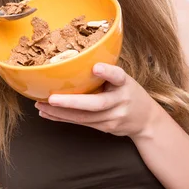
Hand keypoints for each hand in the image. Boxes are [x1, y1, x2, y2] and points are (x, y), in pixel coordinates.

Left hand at [35, 63, 157, 138]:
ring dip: (60, 113)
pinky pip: (81, 123)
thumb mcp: (123, 79)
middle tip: (52, 99)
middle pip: (96, 104)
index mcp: (125, 84)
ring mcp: (113, 117)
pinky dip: (62, 118)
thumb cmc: (128, 93)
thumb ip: (106, 73)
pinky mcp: (106, 128)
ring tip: (41, 106)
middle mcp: (120, 101)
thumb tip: (74, 61)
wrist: (146, 120)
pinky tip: (48, 113)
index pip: (118, 76)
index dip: (107, 72)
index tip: (96, 67)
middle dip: (71, 102)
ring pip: (84, 117)